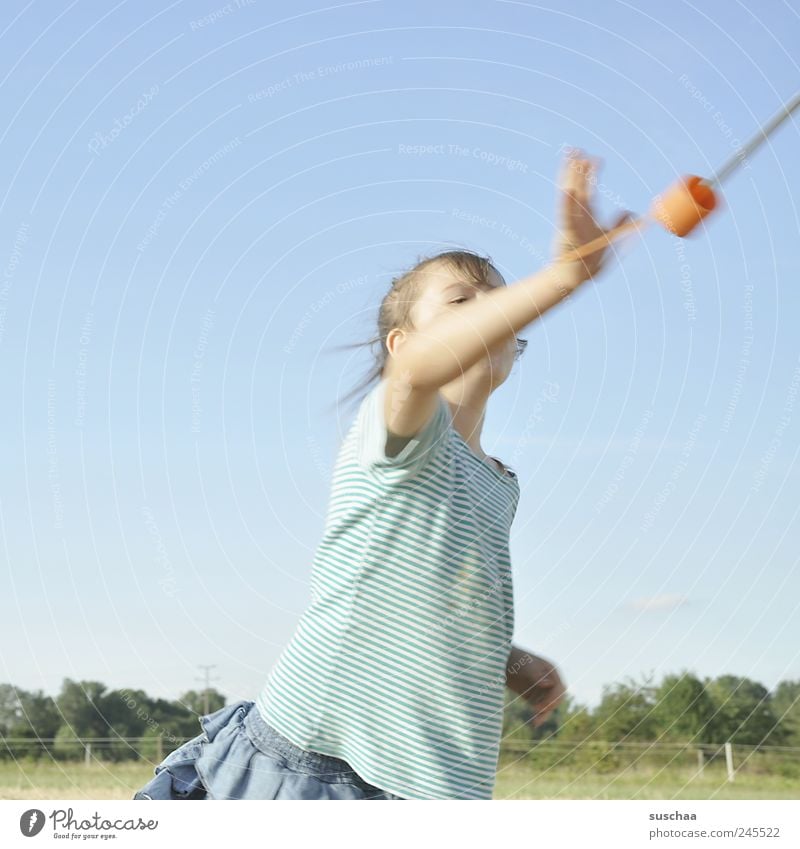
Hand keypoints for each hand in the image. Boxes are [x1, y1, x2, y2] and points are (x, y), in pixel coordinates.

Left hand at [506, 647, 566, 727]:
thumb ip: (537, 677)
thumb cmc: (516, 659)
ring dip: (545, 714)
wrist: (502, 661)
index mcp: (552, 671)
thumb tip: (549, 684)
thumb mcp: (526, 667)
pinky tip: (535, 723)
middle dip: (549, 705)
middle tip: (537, 710)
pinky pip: (540, 708)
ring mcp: (542, 689)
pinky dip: (539, 716)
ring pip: (549, 705)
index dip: (552, 699)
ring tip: (536, 722)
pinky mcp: (534, 696)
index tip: (539, 706)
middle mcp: (550, 681)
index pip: (559, 688)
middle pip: (557, 698)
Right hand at [552, 146, 631, 286]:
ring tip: (570, 158)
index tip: (597, 158)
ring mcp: (571, 220)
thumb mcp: (610, 236)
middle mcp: (578, 213)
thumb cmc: (590, 258)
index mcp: (587, 212)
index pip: (590, 186)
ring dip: (570, 175)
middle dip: (578, 167)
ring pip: (570, 192)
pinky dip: (566, 202)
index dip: (593, 172)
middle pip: (578, 184)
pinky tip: (567, 189)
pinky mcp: (567, 230)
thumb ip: (620, 223)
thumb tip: (634, 213)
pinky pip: (566, 214)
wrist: (577, 275)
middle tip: (578, 149)